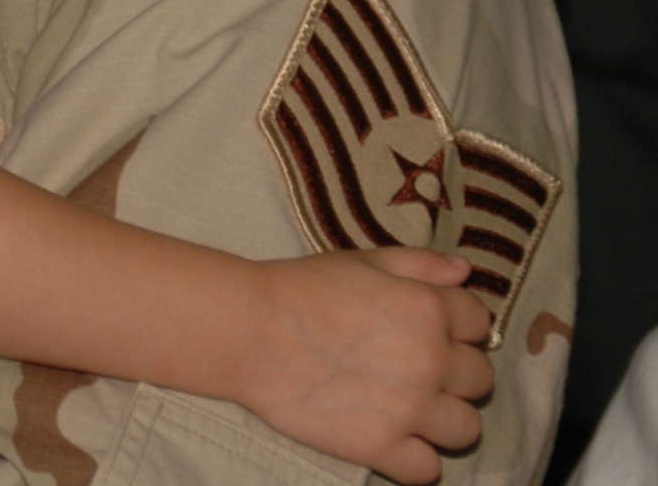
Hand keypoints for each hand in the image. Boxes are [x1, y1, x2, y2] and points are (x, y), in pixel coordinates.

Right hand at [237, 248, 491, 482]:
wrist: (246, 329)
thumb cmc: (300, 288)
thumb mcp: (361, 260)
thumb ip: (420, 263)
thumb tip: (466, 270)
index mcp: (427, 307)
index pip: (480, 323)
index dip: (457, 325)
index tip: (428, 329)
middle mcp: (430, 359)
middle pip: (480, 379)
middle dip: (453, 373)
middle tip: (411, 367)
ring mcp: (409, 408)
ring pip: (466, 429)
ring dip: (441, 419)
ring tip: (405, 406)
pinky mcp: (381, 447)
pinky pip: (429, 470)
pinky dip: (413, 458)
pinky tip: (390, 436)